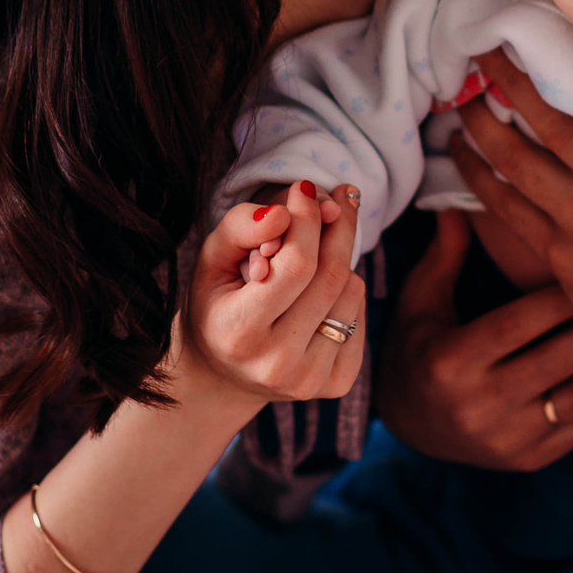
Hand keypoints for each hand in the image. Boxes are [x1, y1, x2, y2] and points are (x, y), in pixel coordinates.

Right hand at [179, 179, 366, 416]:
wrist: (221, 372)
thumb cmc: (216, 303)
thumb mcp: (212, 261)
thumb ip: (240, 227)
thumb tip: (286, 210)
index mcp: (238, 332)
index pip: (296, 265)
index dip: (308, 219)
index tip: (307, 187)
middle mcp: (276, 363)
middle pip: (331, 276)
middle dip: (338, 226)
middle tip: (337, 197)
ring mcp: (309, 379)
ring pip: (352, 292)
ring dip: (339, 261)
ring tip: (311, 258)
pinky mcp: (336, 385)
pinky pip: (360, 315)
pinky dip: (346, 292)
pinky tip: (319, 293)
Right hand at [375, 210, 572, 469]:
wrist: (410, 427)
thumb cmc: (417, 349)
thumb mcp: (419, 302)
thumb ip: (444, 256)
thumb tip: (458, 204)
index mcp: (451, 363)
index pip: (520, 322)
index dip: (562, 294)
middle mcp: (480, 407)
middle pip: (559, 358)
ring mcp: (509, 440)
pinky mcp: (533, 459)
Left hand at [452, 49, 572, 423]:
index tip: (556, 36)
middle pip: (553, 119)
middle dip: (512, 80)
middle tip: (486, 48)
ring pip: (520, 161)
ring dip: (485, 124)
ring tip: (462, 96)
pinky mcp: (563, 258)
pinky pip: (509, 208)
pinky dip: (480, 177)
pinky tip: (461, 155)